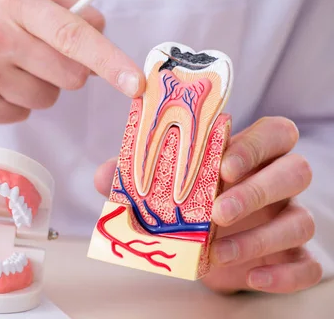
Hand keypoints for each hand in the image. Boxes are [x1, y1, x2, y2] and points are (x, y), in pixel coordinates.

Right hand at [0, 0, 144, 122]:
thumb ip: (64, 5)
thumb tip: (101, 32)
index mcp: (13, 1)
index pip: (72, 36)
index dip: (109, 61)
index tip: (134, 81)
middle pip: (68, 77)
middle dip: (69, 71)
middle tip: (44, 54)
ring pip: (45, 100)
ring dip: (38, 86)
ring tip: (8, 64)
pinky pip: (17, 115)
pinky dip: (13, 101)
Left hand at [94, 117, 320, 293]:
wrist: (211, 249)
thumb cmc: (192, 206)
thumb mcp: (163, 188)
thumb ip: (135, 177)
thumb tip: (104, 177)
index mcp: (250, 155)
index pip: (274, 134)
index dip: (254, 146)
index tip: (222, 165)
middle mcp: (278, 183)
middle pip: (295, 171)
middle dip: (256, 190)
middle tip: (217, 212)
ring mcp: (290, 218)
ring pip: (301, 220)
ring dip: (260, 237)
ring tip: (217, 253)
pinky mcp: (296, 256)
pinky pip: (308, 265)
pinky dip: (284, 274)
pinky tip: (252, 278)